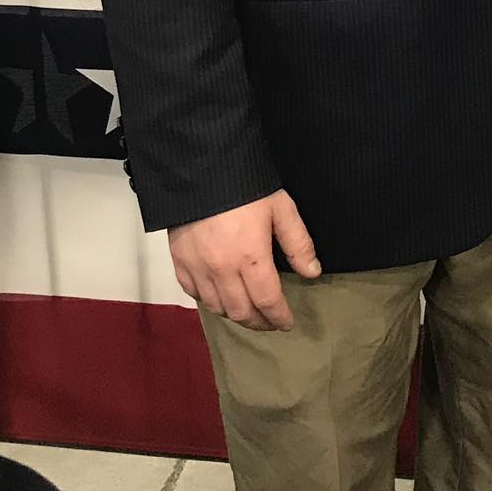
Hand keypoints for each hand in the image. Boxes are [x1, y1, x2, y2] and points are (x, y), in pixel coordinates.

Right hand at [169, 190, 321, 331]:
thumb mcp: (281, 208)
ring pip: (217, 307)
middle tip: (270, 321)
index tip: (287, 323)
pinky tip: (219, 297)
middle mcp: (222, 270)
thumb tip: (312, 273)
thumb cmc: (245, 185)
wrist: (200, 167)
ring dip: (235, 315)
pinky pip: (193, 293)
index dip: (279, 317)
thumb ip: (298, 243)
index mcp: (251, 258)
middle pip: (241, 312)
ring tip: (248, 311)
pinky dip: (209, 301)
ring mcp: (197, 267)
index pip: (267, 301)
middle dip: (259, 322)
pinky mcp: (179, 260)